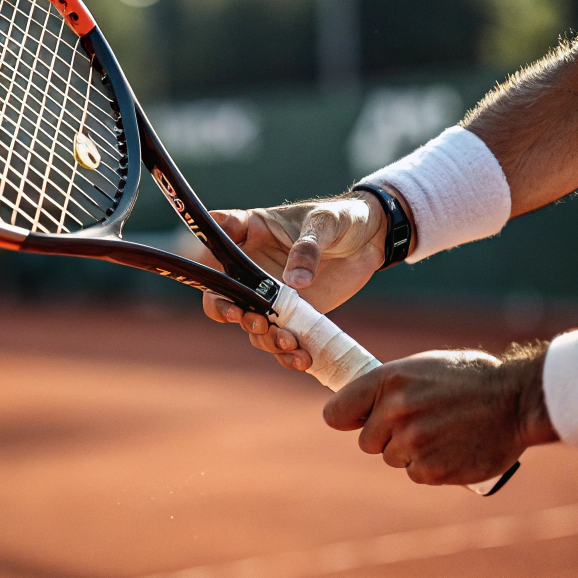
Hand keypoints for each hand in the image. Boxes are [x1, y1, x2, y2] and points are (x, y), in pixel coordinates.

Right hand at [201, 196, 389, 370]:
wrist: (371, 241)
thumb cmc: (342, 218)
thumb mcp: (324, 222)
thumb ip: (307, 248)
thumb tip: (295, 282)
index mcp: (250, 233)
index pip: (213, 242)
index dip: (206, 263)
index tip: (223, 285)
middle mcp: (252, 268)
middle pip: (220, 294)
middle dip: (227, 312)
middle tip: (255, 321)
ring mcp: (270, 295)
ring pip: (250, 324)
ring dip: (264, 339)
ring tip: (288, 342)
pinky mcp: (292, 316)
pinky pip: (280, 340)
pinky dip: (287, 355)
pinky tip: (303, 359)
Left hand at [323, 348, 557, 485]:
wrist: (518, 400)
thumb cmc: (470, 379)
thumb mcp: (422, 368)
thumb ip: (388, 388)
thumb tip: (357, 406)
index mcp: (387, 381)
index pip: (336, 413)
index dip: (347, 418)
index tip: (357, 420)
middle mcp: (394, 412)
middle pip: (366, 442)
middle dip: (386, 436)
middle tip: (420, 423)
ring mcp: (413, 443)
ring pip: (391, 458)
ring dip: (410, 452)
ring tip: (441, 432)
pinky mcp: (432, 470)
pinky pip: (415, 474)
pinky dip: (431, 467)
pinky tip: (452, 449)